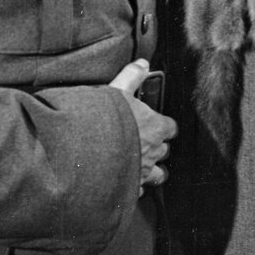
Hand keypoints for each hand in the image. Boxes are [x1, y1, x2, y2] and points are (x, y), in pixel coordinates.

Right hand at [109, 59, 177, 194]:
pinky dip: (134, 187)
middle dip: (159, 147)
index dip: (166, 126)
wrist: (84, 153)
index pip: (171, 127)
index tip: (160, 124)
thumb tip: (143, 63)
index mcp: (155, 127)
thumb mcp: (118, 90)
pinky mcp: (129, 189)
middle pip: (165, 151)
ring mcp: (142, 172)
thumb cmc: (104, 120)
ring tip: (144, 167)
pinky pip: (138, 191)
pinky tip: (126, 184)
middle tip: (147, 143)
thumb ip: (132, 76)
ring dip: (153, 170)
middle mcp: (153, 151)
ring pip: (158, 175)